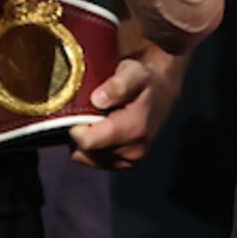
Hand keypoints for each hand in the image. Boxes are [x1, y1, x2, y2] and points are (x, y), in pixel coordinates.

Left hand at [70, 41, 181, 169]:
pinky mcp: (125, 164)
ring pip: (87, 158)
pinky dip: (91, 147)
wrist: (160, 94)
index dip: (75, 125)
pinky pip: (94, 161)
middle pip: (85, 151)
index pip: (88, 142)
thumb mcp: (133, 73)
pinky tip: (99, 129)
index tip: (79, 110)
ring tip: (95, 120)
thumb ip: (118, 85)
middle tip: (88, 112)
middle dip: (80, 131)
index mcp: (134, 131)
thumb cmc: (144, 81)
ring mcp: (129, 161)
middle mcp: (133, 152)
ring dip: (85, 140)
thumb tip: (97, 100)